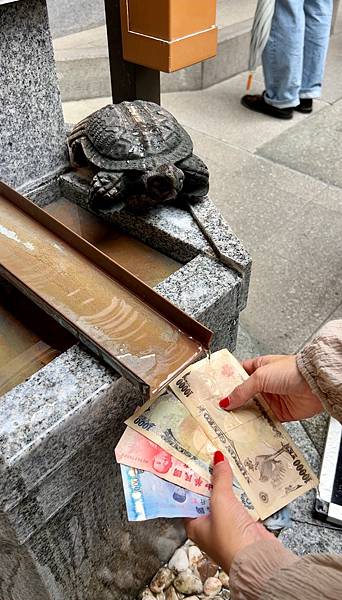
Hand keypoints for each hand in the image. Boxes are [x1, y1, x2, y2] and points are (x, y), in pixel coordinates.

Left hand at [185, 452, 273, 572]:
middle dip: (209, 479)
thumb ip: (219, 479)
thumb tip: (217, 457)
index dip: (189, 480)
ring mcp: (227, 526)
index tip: (192, 461)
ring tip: (226, 461)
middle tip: (210, 456)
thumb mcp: (221, 502)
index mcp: (194, 525)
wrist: (260, 560)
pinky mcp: (243, 525)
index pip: (186, 499)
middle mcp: (208, 527)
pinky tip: (242, 477)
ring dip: (226, 484)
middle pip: (205, 497)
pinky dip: (240, 492)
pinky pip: (239, 504)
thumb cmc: (231, 536)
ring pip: (224, 499)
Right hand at [221, 355, 322, 421]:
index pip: (238, 375)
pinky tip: (246, 429)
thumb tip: (226, 401)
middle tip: (218, 411)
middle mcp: (265, 383)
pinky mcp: (280, 413)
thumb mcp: (260, 376)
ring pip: (252, 409)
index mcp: (259, 368)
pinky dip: (256, 426)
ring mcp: (272, 399)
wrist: (315, 385)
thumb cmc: (292, 371)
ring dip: (243, 416)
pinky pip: (264, 421)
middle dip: (233, 403)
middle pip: (244, 395)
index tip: (214, 391)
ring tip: (228, 423)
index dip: (227, 382)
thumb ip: (242, 390)